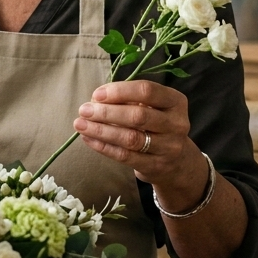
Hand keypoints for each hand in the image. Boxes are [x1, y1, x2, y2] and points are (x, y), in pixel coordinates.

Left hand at [73, 80, 194, 185]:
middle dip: (107, 112)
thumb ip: (129, 99)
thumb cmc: (156, 125)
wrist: (177, 161)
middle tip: (84, 110)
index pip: (147, 91)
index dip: (120, 91)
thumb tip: (96, 99)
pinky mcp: (156, 166)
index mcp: (175, 101)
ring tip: (80, 124)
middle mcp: (177, 124)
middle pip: (138, 116)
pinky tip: (88, 138)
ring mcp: (169, 147)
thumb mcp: (152, 106)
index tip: (97, 94)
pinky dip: (103, 146)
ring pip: (130, 138)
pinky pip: (125, 156)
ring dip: (101, 130)